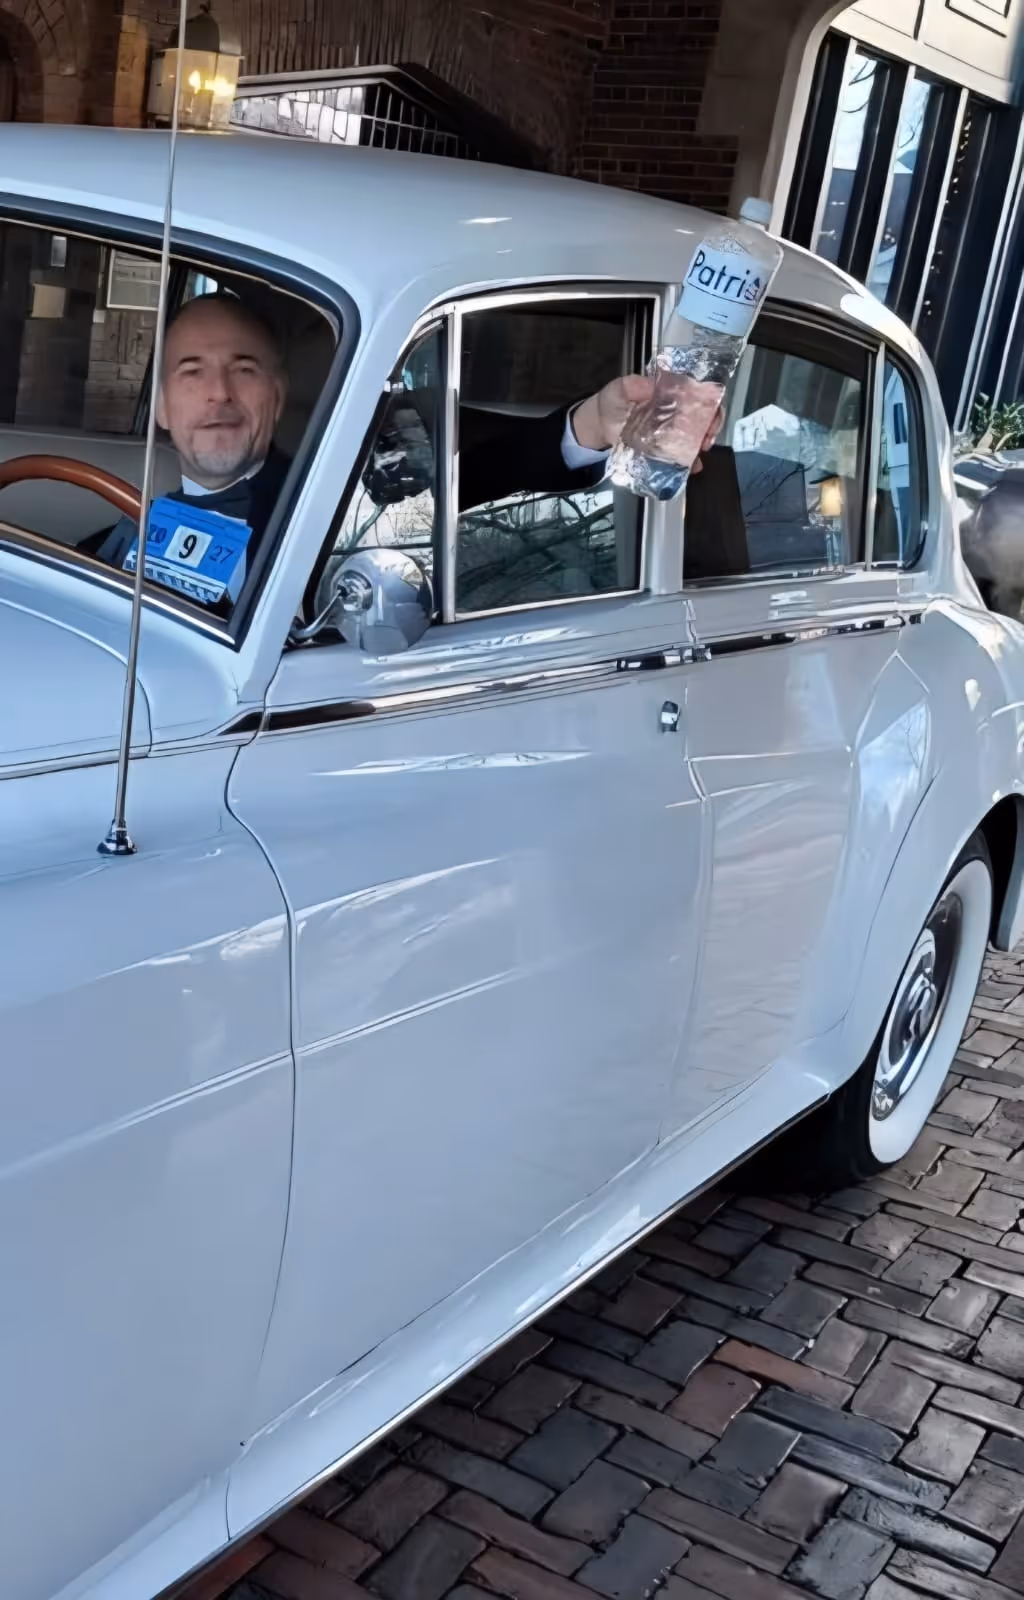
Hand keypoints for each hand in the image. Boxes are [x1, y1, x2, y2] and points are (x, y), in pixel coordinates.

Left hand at [571, 375, 724, 473]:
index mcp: (670, 392)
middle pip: (703, 416)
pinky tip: (692, 466)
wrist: (600, 424)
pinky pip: (681, 455)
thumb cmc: (613, 401)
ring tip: (701, 451)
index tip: (711, 410)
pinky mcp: (665, 448)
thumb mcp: (621, 388)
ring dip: (702, 444)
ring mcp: (672, 431)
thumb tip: (650, 386)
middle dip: (711, 426)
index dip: (710, 400)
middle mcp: (676, 411)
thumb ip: (633, 385)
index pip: (698, 392)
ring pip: (696, 436)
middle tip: (707, 436)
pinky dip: (689, 462)